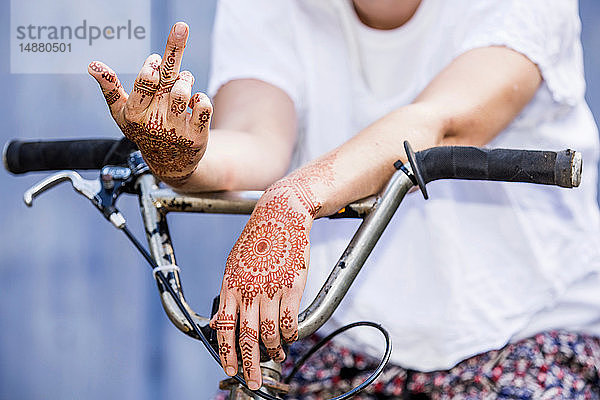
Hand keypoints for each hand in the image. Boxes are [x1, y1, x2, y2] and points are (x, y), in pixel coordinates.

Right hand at [88, 22, 211, 185]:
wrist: (169, 163)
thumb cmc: (144, 131)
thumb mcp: (122, 112)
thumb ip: (109, 88)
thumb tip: (92, 65)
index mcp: (134, 113)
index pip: (146, 80)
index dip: (154, 65)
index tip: (156, 61)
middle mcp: (155, 121)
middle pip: (168, 79)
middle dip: (173, 53)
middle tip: (180, 31)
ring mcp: (177, 129)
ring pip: (185, 90)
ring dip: (186, 79)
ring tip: (183, 81)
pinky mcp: (197, 135)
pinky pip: (204, 105)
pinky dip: (202, 98)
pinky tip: (195, 102)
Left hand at [210, 180, 321, 389]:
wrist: (280, 217)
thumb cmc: (258, 240)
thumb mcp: (234, 263)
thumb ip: (230, 291)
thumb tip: (222, 318)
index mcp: (230, 287)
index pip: (224, 328)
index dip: (227, 353)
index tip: (231, 369)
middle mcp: (248, 291)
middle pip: (247, 338)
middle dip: (250, 365)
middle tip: (253, 381)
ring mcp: (270, 290)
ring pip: (270, 333)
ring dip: (274, 350)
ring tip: (277, 355)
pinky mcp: (291, 287)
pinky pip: (290, 321)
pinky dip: (290, 334)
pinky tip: (290, 337)